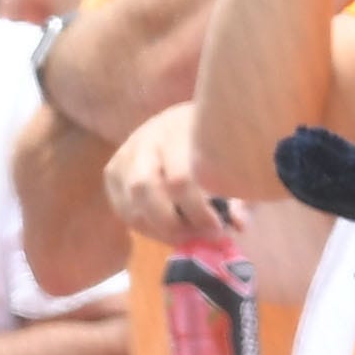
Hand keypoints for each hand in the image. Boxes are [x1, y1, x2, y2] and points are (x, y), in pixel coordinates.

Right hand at [104, 104, 235, 248]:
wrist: (188, 118)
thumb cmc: (217, 142)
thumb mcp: (236, 161)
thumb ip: (240, 194)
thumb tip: (239, 224)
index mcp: (180, 129)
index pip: (179, 178)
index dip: (198, 212)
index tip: (218, 229)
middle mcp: (147, 138)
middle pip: (144, 188)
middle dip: (171, 223)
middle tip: (197, 236)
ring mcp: (126, 153)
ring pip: (130, 202)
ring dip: (158, 229)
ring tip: (185, 235)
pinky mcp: (113, 170)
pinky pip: (121, 208)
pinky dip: (144, 227)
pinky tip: (167, 229)